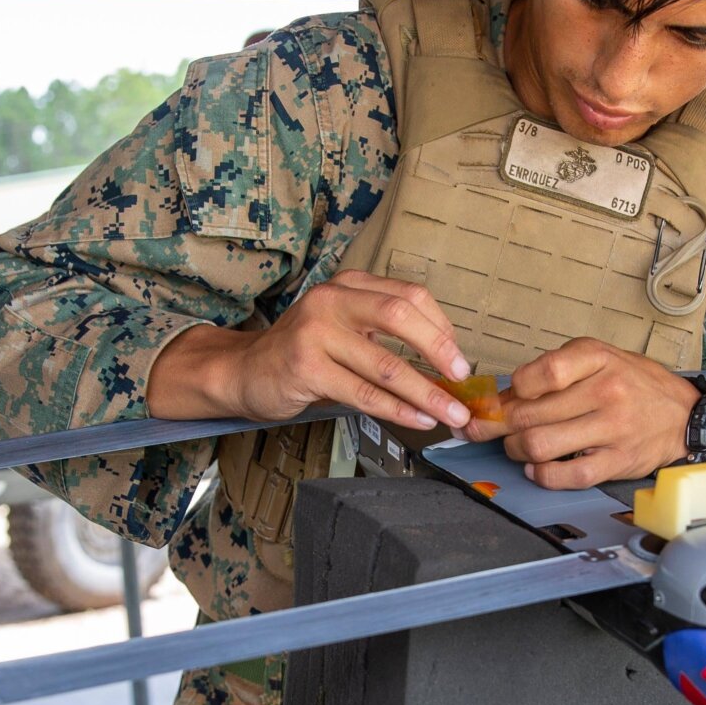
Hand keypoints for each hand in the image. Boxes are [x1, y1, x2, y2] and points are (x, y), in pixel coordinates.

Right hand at [147, 271, 473, 431]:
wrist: (243, 370)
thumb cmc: (303, 352)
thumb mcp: (344, 328)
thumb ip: (384, 335)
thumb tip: (445, 363)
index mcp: (349, 285)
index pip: (410, 296)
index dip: (442, 328)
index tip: (459, 359)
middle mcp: (332, 300)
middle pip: (401, 316)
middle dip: (440, 350)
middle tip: (462, 379)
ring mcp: (316, 332)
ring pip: (385, 364)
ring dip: (426, 393)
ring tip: (451, 413)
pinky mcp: (306, 368)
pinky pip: (363, 393)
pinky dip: (397, 410)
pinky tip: (418, 419)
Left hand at [463, 337, 698, 488]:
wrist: (683, 413)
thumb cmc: (634, 383)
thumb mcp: (598, 358)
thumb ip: (555, 371)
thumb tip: (504, 398)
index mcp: (597, 358)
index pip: (540, 373)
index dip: (512, 390)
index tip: (505, 397)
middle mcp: (606, 391)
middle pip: (530, 414)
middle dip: (500, 425)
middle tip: (493, 428)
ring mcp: (613, 428)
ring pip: (540, 446)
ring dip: (516, 450)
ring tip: (518, 447)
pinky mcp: (617, 461)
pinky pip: (567, 476)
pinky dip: (542, 475)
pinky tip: (537, 468)